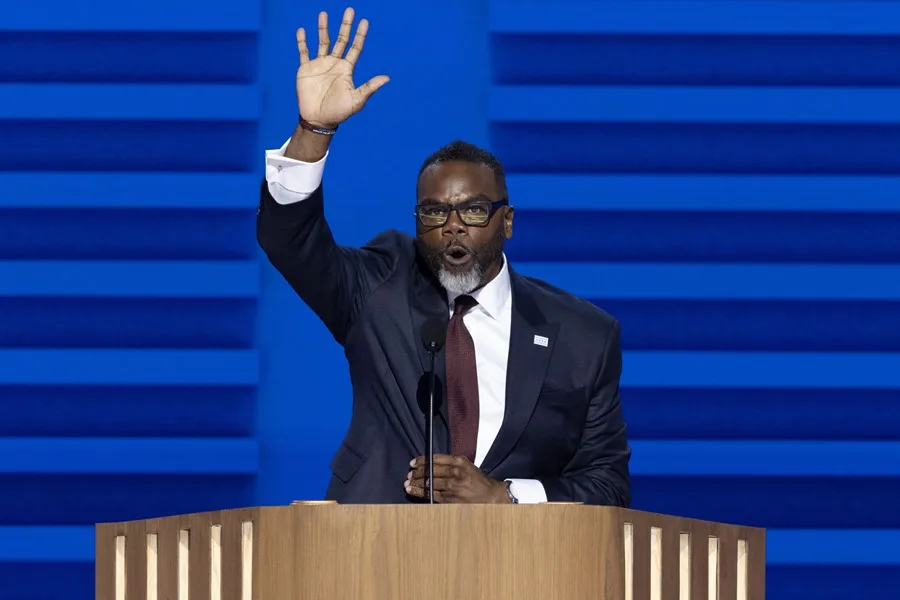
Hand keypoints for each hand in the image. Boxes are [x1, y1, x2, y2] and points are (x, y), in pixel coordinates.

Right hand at [296, 7, 389, 127]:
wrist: (318, 120)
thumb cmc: (339, 112)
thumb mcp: (356, 100)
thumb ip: (369, 87)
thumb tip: (387, 78)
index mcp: (347, 69)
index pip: (355, 48)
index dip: (360, 35)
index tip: (365, 21)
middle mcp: (334, 63)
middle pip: (341, 40)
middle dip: (345, 26)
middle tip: (350, 10)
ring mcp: (320, 64)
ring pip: (323, 42)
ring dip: (323, 28)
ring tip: (323, 14)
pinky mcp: (306, 69)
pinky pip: (304, 52)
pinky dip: (302, 41)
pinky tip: (302, 30)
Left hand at [405, 455, 510, 503]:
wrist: (489, 496)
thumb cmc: (477, 480)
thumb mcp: (466, 465)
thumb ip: (450, 462)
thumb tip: (430, 463)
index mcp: (459, 461)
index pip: (434, 459)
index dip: (421, 461)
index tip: (413, 463)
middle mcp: (455, 472)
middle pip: (430, 471)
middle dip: (417, 473)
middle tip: (409, 474)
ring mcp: (452, 486)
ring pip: (428, 483)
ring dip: (416, 483)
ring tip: (407, 483)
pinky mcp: (449, 498)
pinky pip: (431, 494)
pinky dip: (420, 492)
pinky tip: (413, 491)